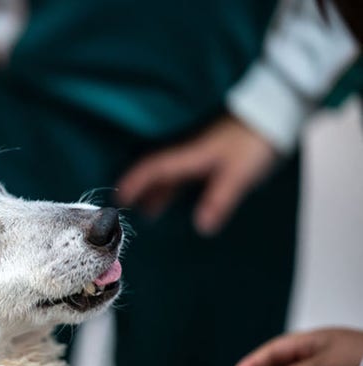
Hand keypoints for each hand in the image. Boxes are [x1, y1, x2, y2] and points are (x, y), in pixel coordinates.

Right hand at [116, 116, 275, 235]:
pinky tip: (177, 197)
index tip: (119, 198)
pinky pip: (183, 173)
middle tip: (128, 209)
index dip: (134, 182)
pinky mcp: (210, 155)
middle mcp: (188, 154)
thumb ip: (219, 199)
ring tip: (149, 211)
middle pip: (157, 173)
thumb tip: (202, 227)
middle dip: (140, 191)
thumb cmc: (254, 140)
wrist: (273, 112)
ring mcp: (198, 154)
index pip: (153, 169)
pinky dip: (174, 186)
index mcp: (189, 156)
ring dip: (157, 191)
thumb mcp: (238, 173)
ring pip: (170, 175)